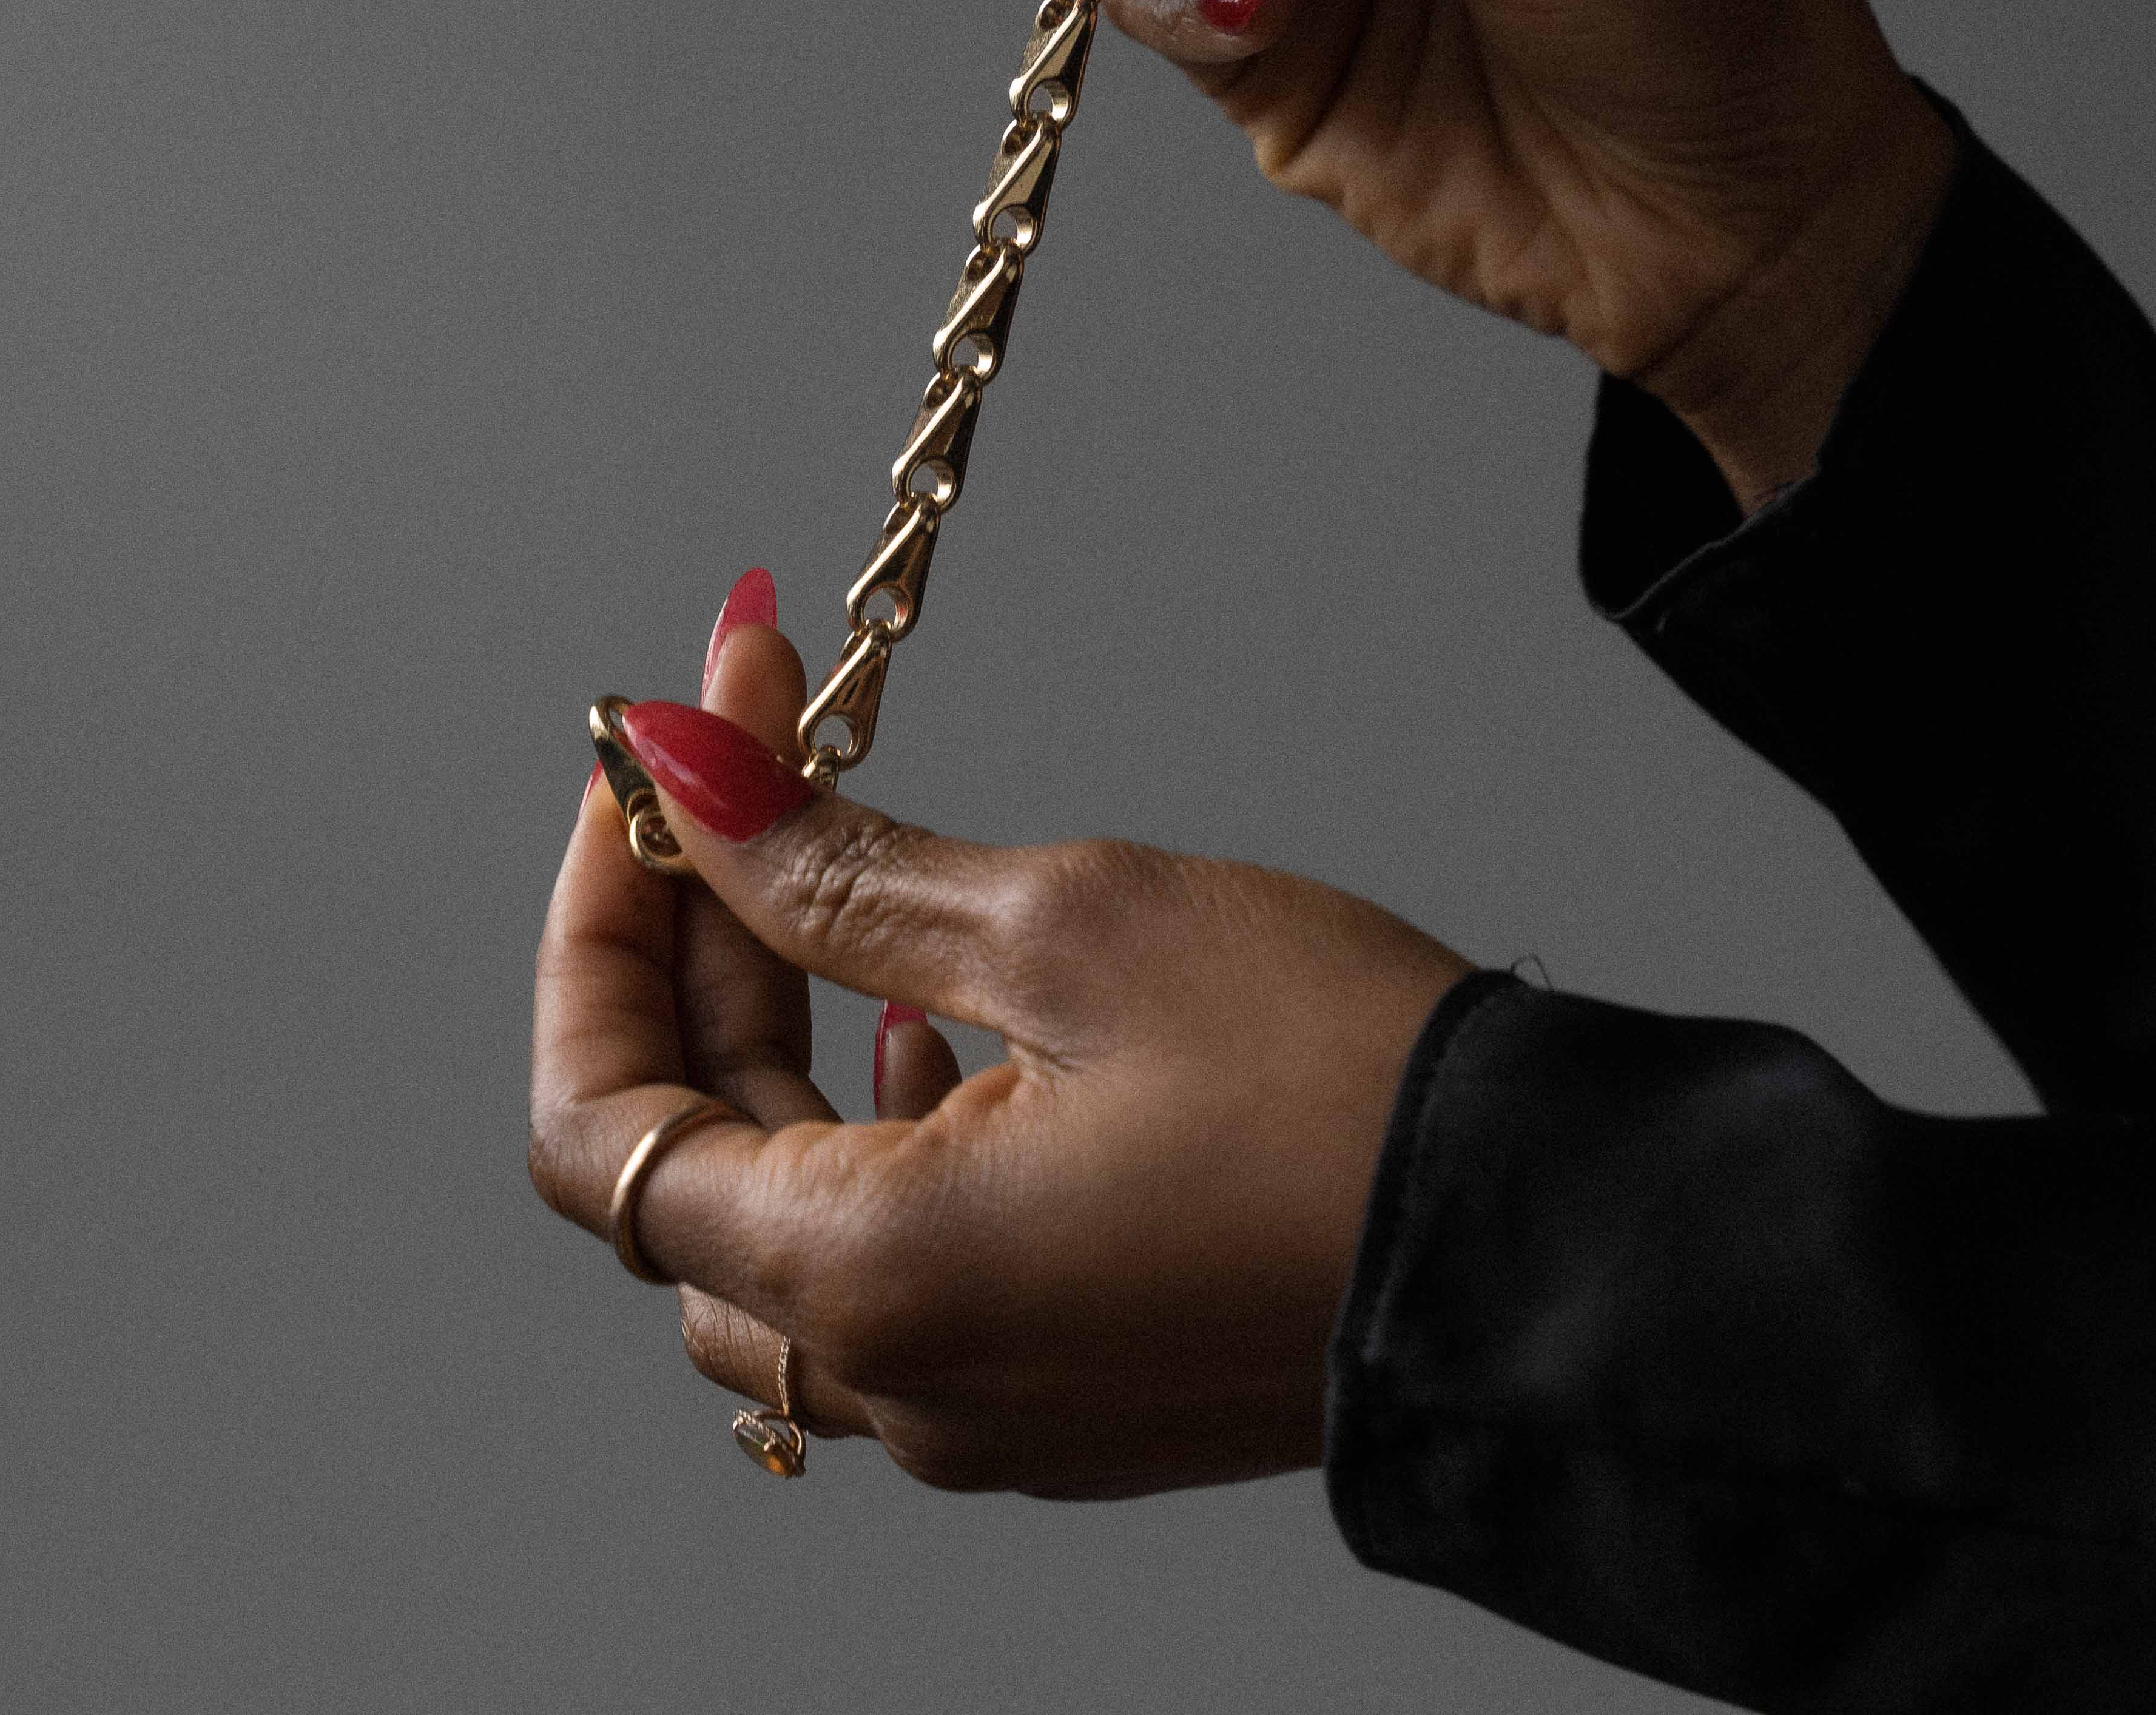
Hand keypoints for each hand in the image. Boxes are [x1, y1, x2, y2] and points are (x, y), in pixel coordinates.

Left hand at [529, 610, 1469, 1495]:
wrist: (1559, 1251)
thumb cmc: (1340, 1091)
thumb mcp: (1068, 928)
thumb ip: (839, 871)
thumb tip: (689, 784)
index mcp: (870, 1280)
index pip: (601, 1119)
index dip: (596, 927)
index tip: (649, 773)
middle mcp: (899, 1377)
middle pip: (685, 1155)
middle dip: (693, 939)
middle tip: (747, 754)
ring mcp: (980, 1401)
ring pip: (780, 1207)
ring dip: (772, 1021)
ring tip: (818, 862)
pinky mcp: (1059, 1383)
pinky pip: (889, 1259)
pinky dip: (868, 1118)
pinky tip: (926, 1018)